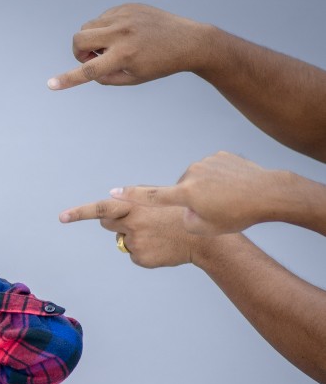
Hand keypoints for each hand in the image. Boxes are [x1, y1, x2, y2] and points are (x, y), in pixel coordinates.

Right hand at [48, 4, 210, 89]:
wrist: (188, 41)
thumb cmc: (159, 64)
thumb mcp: (132, 78)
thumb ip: (104, 76)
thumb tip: (85, 66)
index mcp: (125, 56)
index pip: (88, 70)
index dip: (67, 79)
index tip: (51, 84)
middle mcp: (122, 34)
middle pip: (79, 40)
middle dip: (78, 52)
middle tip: (92, 58)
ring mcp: (125, 17)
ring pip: (87, 27)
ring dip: (91, 40)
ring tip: (110, 46)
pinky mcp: (127, 7)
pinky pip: (102, 18)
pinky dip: (104, 29)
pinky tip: (123, 34)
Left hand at [59, 198, 205, 268]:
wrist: (202, 239)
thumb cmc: (178, 214)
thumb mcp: (157, 199)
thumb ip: (133, 200)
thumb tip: (115, 203)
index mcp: (134, 206)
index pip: (101, 209)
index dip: (79, 213)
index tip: (62, 217)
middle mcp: (132, 224)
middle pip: (106, 223)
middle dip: (115, 221)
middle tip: (136, 220)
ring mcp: (135, 243)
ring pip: (122, 239)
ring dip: (133, 236)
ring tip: (157, 233)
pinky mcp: (140, 258)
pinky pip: (133, 253)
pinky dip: (143, 250)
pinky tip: (160, 245)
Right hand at [110, 152, 289, 234]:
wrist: (270, 192)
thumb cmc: (239, 215)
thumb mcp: (207, 228)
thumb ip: (184, 220)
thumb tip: (180, 209)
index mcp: (186, 193)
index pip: (151, 195)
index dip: (130, 195)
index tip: (112, 192)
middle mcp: (191, 175)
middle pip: (179, 190)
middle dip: (189, 201)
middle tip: (215, 209)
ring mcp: (206, 163)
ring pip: (196, 180)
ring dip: (205, 190)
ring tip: (228, 198)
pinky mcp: (219, 156)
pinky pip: (210, 170)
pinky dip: (218, 179)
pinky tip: (234, 187)